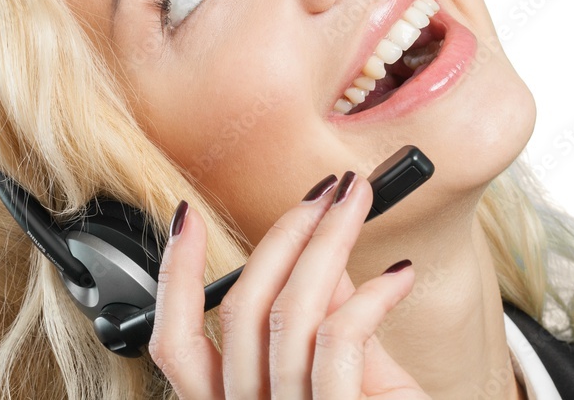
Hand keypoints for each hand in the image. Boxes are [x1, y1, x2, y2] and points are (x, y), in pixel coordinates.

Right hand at [148, 170, 429, 398]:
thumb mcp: (349, 382)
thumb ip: (325, 322)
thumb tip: (320, 253)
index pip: (175, 344)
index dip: (173, 276)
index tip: (186, 214)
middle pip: (238, 310)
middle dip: (284, 233)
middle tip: (325, 192)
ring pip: (290, 314)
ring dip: (329, 240)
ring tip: (360, 204)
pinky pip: (342, 340)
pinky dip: (373, 295)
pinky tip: (400, 274)